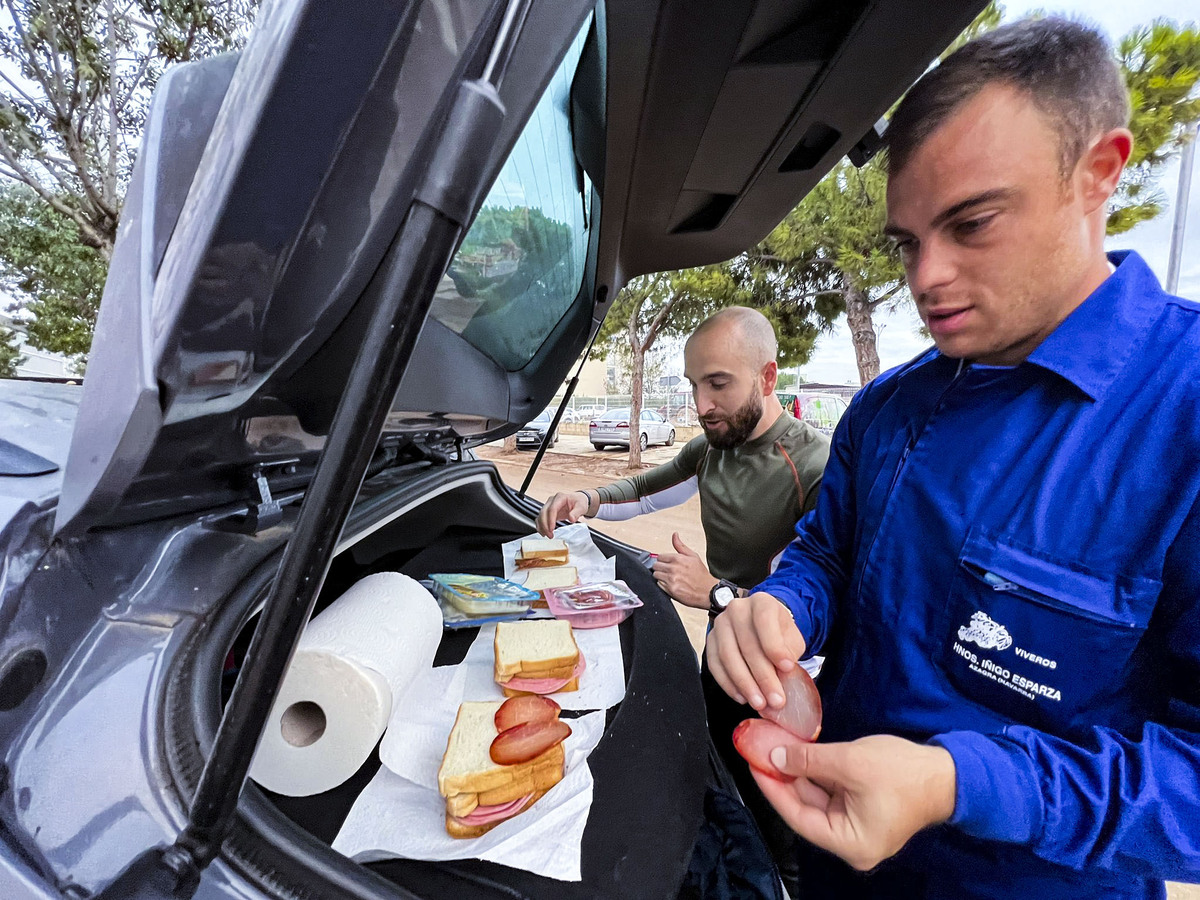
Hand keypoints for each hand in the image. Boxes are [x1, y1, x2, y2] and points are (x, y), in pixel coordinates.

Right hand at [535, 491, 589, 536]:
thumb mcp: (581, 507)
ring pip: (540, 516)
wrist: (577, 501)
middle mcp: (552, 500)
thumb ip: (577, 513)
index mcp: (560, 497)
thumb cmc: (579, 502)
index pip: (552, 509)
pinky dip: (541, 526)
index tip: (551, 529)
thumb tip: (571, 519)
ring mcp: (548, 505)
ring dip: (542, 527)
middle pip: (544, 512)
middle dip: (545, 525)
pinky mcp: (547, 511)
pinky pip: (540, 518)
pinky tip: (544, 532)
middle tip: (550, 535)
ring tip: (548, 535)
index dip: (550, 519)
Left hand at [652, 533, 716, 608]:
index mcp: (678, 559)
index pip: (659, 556)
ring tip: (670, 578)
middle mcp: (673, 568)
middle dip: (661, 568)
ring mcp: (671, 579)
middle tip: (668, 571)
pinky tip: (671, 584)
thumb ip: (680, 546)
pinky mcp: (670, 590)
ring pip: (656, 575)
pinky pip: (659, 585)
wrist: (708, 591)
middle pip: (656, 565)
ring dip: (661, 576)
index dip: (663, 560)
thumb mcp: (693, 556)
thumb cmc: (701, 575)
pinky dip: (663, 585)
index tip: (668, 563)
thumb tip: (674, 535)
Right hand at [705, 591, 804, 709]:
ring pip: (728, 656)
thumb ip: (789, 654)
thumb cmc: (779, 634)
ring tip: (759, 702)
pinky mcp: (710, 640)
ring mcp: (720, 624)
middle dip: (762, 676)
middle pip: (747, 644)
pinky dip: (728, 684)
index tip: (787, 668)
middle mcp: (737, 609)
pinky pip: (714, 664)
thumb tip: (783, 678)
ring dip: (744, 683)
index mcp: (761, 602)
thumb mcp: (792, 639)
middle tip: (775, 699)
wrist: (762, 627)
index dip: (775, 646)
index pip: (765, 621)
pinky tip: (742, 697)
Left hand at [750, 735, 956, 870]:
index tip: (753, 763)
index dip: (772, 788)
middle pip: (806, 809)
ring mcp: (858, 828)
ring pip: (818, 800)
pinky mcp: (864, 811)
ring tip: (776, 748)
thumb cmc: (904, 772)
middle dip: (784, 778)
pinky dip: (817, 775)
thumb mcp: (850, 762)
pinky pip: (833, 794)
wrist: (949, 773)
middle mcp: (852, 843)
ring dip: (799, 774)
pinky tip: (800, 754)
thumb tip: (776, 758)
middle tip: (761, 751)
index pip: (797, 816)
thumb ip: (809, 761)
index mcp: (849, 843)